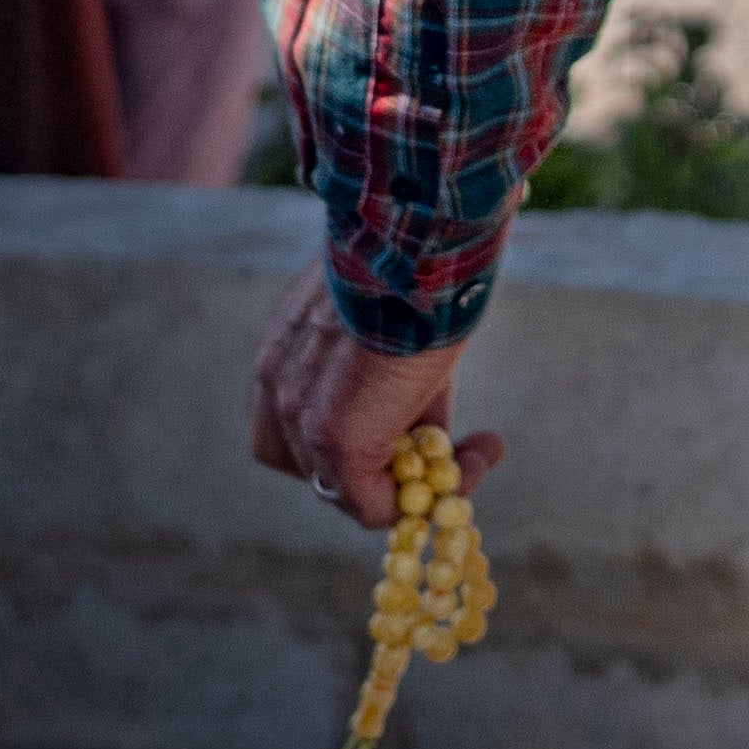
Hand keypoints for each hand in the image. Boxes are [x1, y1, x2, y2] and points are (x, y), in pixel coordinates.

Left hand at [247, 260, 502, 529]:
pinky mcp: (339, 442)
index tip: (401, 428)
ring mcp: (304, 419)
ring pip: (342, 488)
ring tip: (465, 458)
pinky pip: (372, 504)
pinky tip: (471, 462)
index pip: (288, 421)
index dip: (339, 439)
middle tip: (424, 451)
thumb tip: (434, 426)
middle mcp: (278, 386)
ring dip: (400, 486)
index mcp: (283, 347)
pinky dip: (417, 500)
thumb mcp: (394, 320)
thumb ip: (396, 377)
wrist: (418, 244)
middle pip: (306, 463)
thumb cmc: (416, 262)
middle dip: (364, 468)